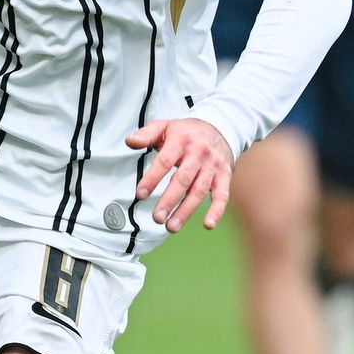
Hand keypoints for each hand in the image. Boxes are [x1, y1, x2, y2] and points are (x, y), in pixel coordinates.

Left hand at [125, 117, 233, 232]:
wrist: (219, 127)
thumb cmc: (185, 132)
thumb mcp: (164, 126)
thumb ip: (146, 134)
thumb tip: (129, 141)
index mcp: (181, 140)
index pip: (165, 162)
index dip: (152, 179)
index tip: (140, 194)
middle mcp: (198, 154)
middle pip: (183, 180)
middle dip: (169, 200)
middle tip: (156, 218)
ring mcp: (213, 166)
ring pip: (198, 191)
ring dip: (185, 211)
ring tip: (171, 227)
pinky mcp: (225, 176)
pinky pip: (222, 195)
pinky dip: (216, 211)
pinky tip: (207, 225)